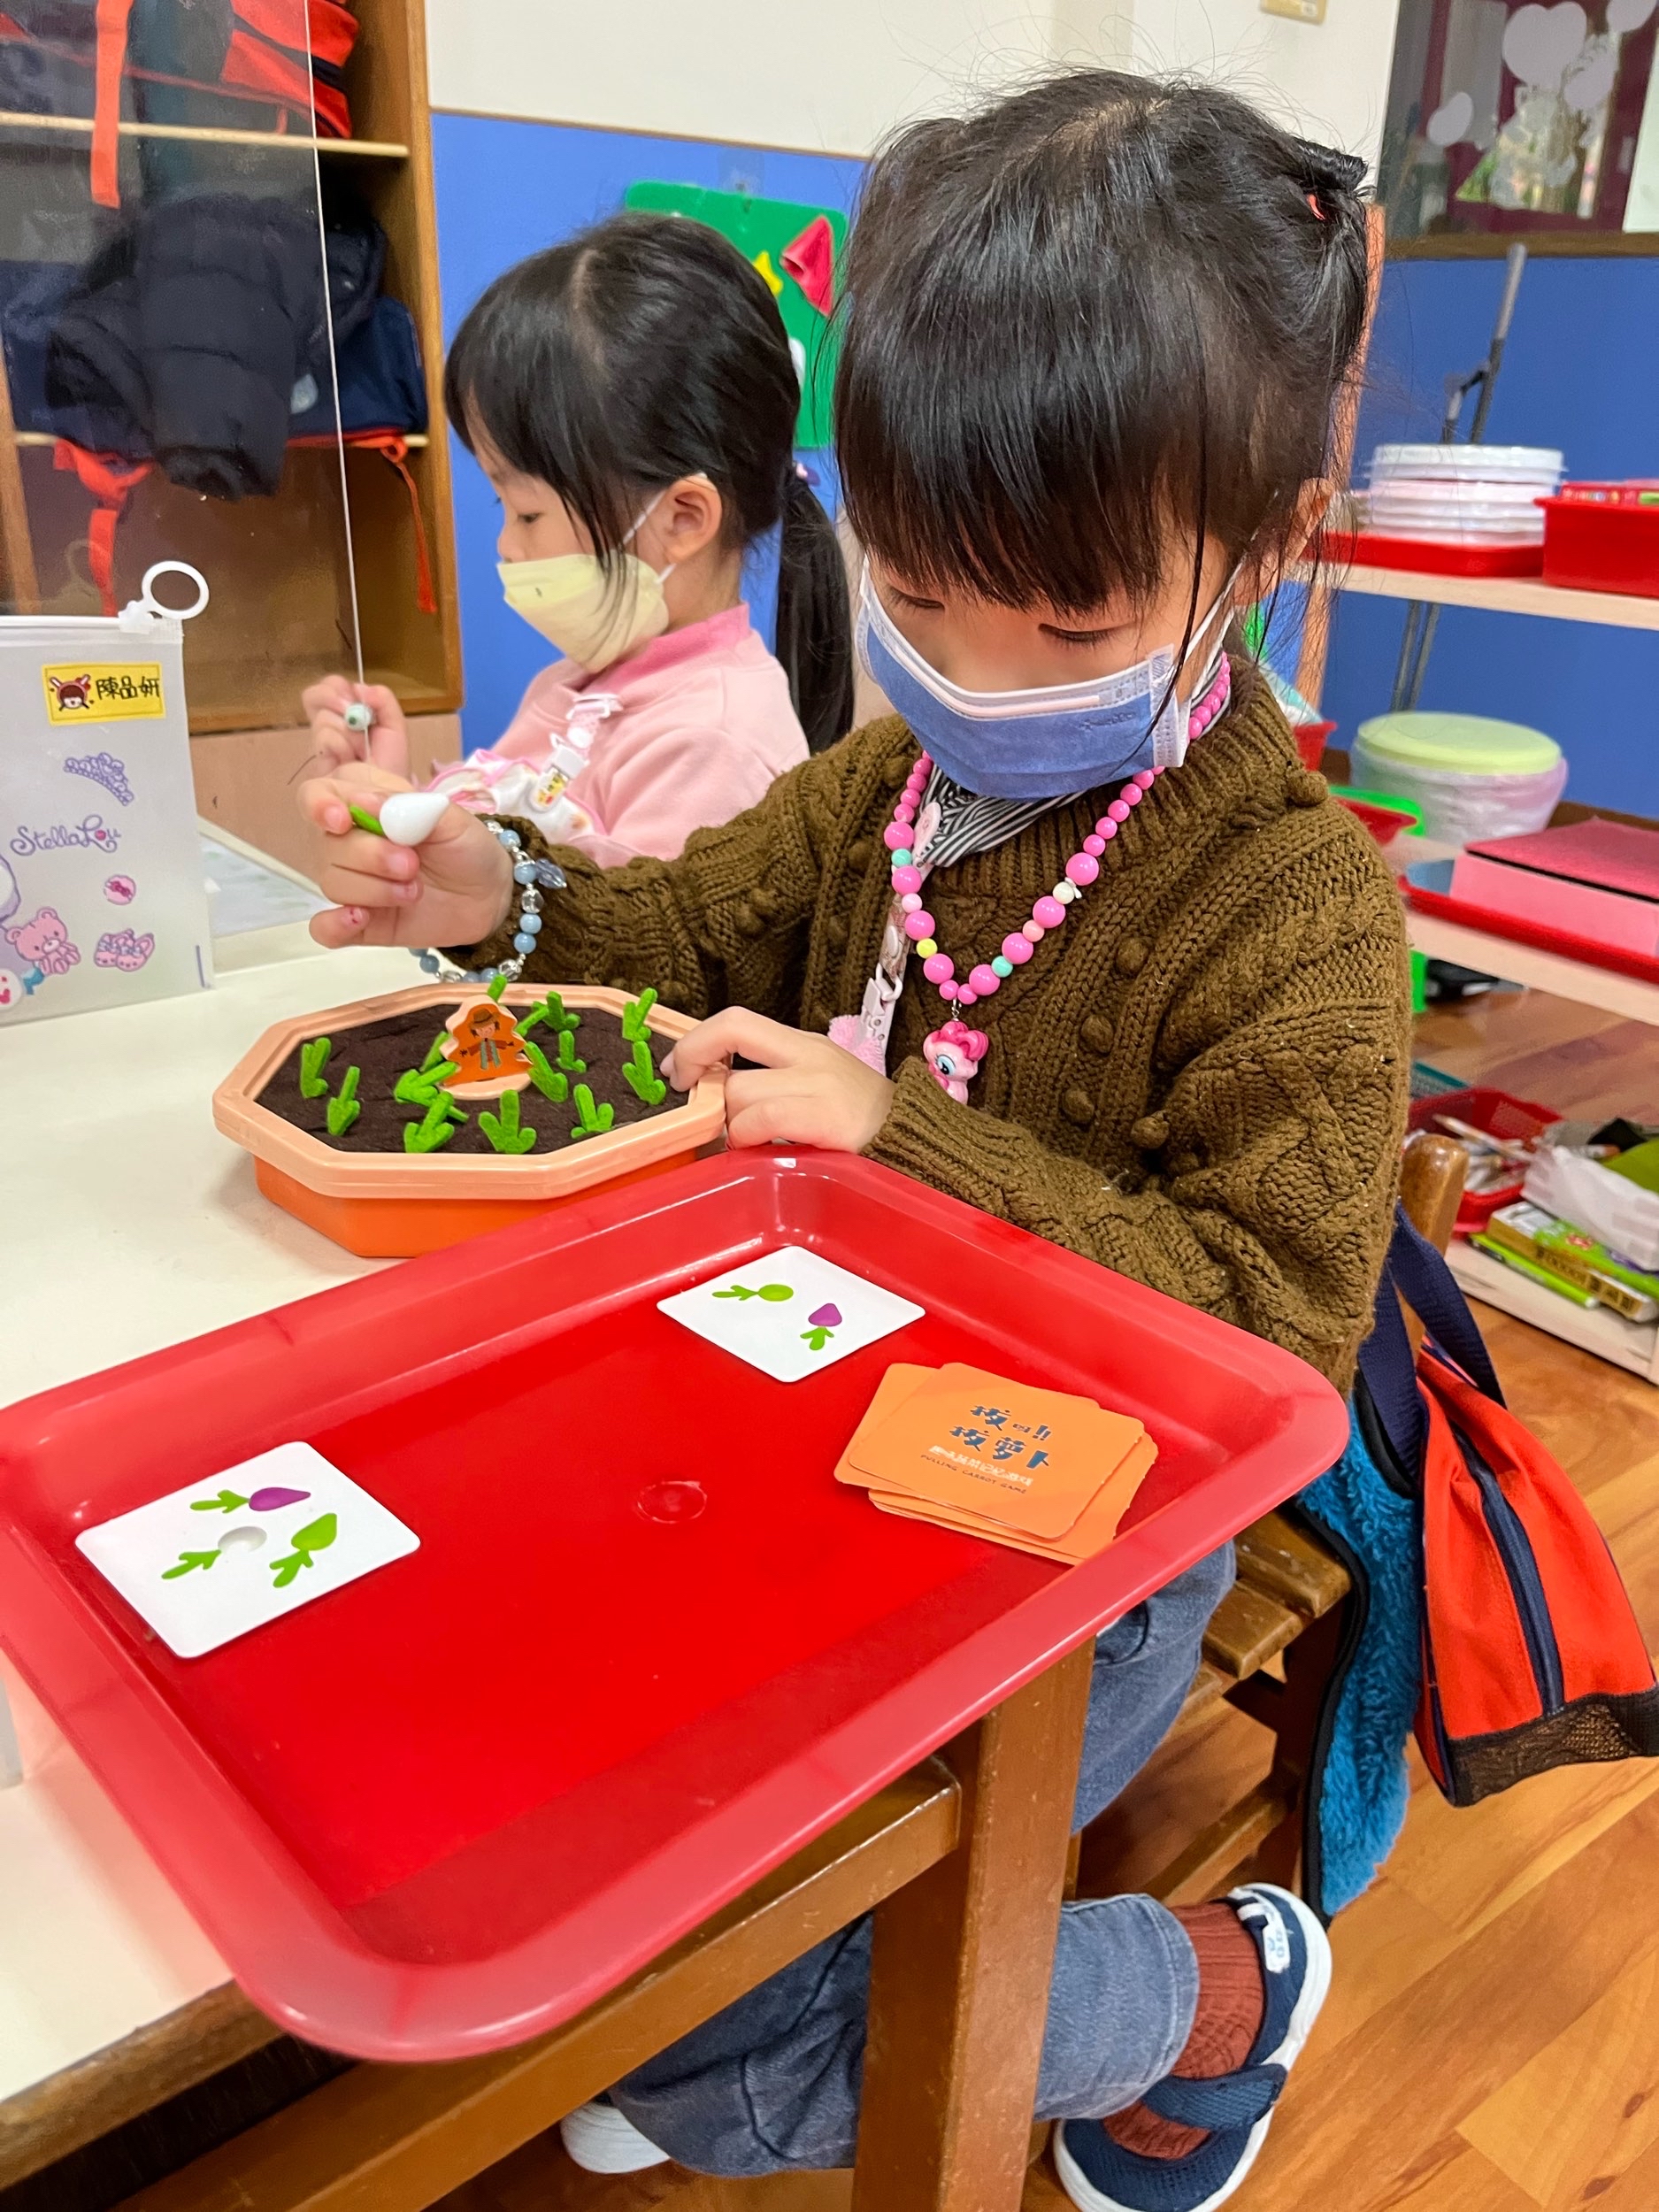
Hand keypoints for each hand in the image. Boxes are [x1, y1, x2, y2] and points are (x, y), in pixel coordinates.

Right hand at [298, 764, 515, 950]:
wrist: (490, 896)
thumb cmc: (466, 846)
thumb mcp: (450, 818)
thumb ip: (408, 806)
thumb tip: (363, 802)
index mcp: (364, 803)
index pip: (317, 795)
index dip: (320, 805)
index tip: (343, 820)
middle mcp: (349, 842)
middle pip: (327, 845)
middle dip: (369, 856)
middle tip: (411, 865)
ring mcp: (352, 884)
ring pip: (332, 883)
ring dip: (374, 889)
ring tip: (414, 891)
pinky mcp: (361, 924)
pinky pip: (326, 929)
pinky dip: (334, 925)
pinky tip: (360, 919)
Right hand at [302, 676, 409, 777]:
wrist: (390, 794)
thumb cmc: (392, 762)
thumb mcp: (395, 726)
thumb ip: (383, 701)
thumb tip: (361, 688)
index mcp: (346, 714)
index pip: (328, 686)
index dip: (335, 687)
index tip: (355, 698)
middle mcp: (328, 725)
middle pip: (313, 696)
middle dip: (338, 702)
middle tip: (359, 722)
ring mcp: (320, 744)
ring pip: (323, 719)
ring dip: (349, 733)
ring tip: (362, 752)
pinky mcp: (315, 762)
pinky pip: (325, 738)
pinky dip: (341, 746)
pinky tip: (350, 760)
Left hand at [664, 1008, 893, 1152]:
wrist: (920, 1146)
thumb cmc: (864, 1129)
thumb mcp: (818, 1091)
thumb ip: (772, 1088)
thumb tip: (713, 1102)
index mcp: (804, 1045)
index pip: (736, 1020)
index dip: (695, 1041)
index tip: (677, 1072)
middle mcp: (809, 1054)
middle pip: (731, 1037)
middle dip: (698, 1074)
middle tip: (692, 1109)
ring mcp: (819, 1082)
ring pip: (739, 1089)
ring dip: (726, 1122)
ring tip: (740, 1143)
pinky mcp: (826, 1115)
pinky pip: (762, 1118)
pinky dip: (745, 1136)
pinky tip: (756, 1152)